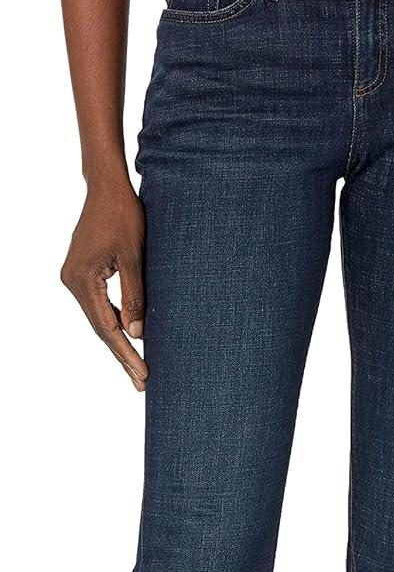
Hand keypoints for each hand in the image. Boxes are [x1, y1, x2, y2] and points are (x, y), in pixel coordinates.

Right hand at [60, 181, 147, 390]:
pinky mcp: (81, 273)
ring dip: (118, 342)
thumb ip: (134, 296)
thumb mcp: (135, 256)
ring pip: (98, 318)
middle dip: (122, 355)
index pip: (106, 327)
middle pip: (99, 328)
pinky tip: (128, 338)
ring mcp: (73, 277)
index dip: (126, 353)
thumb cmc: (124, 215)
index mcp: (82, 279)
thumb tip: (136, 334)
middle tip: (141, 383)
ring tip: (137, 369)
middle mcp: (72, 281)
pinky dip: (113, 322)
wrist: (107, 188)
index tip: (143, 374)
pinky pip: (97, 305)